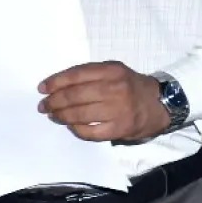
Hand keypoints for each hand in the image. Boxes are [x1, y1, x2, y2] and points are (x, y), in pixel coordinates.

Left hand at [38, 61, 168, 141]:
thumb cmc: (131, 86)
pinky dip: (77, 129)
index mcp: (112, 71)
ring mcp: (118, 110)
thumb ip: (91, 74)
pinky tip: (71, 126)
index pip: (76, 75)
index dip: (56, 82)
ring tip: (54, 116)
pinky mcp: (119, 128)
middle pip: (75, 96)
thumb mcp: (115, 71)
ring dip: (61, 116)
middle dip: (54, 101)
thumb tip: (58, 85)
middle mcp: (115, 88)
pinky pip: (90, 131)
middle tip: (44, 106)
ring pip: (80, 114)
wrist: (158, 104)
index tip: (42, 88)